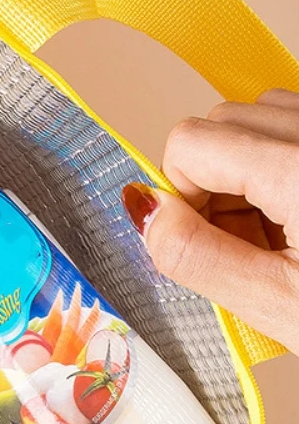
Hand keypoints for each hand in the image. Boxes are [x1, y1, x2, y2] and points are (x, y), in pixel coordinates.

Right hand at [122, 88, 298, 354]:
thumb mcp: (280, 305)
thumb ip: (199, 255)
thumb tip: (140, 212)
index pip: (190, 141)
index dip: (180, 196)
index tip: (207, 241)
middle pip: (220, 122)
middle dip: (212, 182)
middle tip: (247, 244)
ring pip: (256, 118)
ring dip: (246, 170)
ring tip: (281, 231)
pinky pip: (292, 124)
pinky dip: (280, 162)